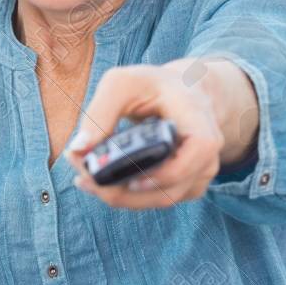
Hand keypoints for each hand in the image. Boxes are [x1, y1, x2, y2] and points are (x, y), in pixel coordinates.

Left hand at [63, 58, 257, 208]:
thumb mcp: (122, 83)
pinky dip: (127, 196)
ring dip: (119, 196)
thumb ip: (100, 111)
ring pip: (160, 200)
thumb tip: (80, 148)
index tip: (129, 177)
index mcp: (200, 123)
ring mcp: (198, 175)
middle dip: (122, 190)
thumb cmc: (151, 86)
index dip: (166, 172)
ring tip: (85, 178)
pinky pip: (156, 199)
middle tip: (84, 177)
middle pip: (170, 190)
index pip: (198, 153)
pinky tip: (101, 181)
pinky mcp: (184, 186)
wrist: (179, 93)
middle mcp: (205, 155)